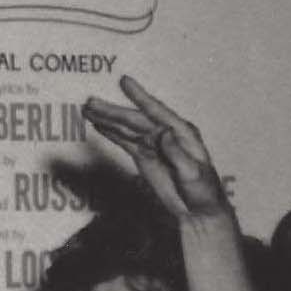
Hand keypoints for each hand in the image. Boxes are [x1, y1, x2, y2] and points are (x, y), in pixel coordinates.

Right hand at [84, 77, 233, 221]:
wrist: (199, 209)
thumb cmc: (203, 191)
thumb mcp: (192, 173)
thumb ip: (176, 153)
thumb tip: (162, 132)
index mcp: (181, 133)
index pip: (157, 111)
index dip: (139, 96)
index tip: (124, 81)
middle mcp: (166, 134)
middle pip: (135, 119)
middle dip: (112, 110)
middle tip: (90, 102)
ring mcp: (154, 144)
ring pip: (127, 128)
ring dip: (107, 119)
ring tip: (87, 110)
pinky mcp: (145, 156)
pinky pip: (126, 141)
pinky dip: (112, 133)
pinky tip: (99, 126)